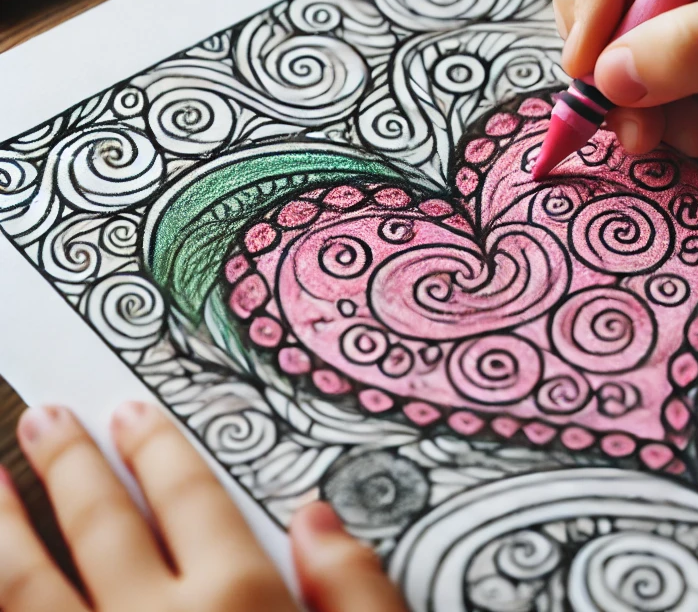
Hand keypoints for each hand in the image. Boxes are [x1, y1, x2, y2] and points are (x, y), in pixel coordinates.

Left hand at [0, 403, 407, 611]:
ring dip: (5, 529)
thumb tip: (317, 514)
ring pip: (30, 590)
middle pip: (101, 527)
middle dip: (70, 467)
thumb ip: (356, 588)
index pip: (190, 499)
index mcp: (240, 607)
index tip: (131, 412)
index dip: (159, 450)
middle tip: (45, 416)